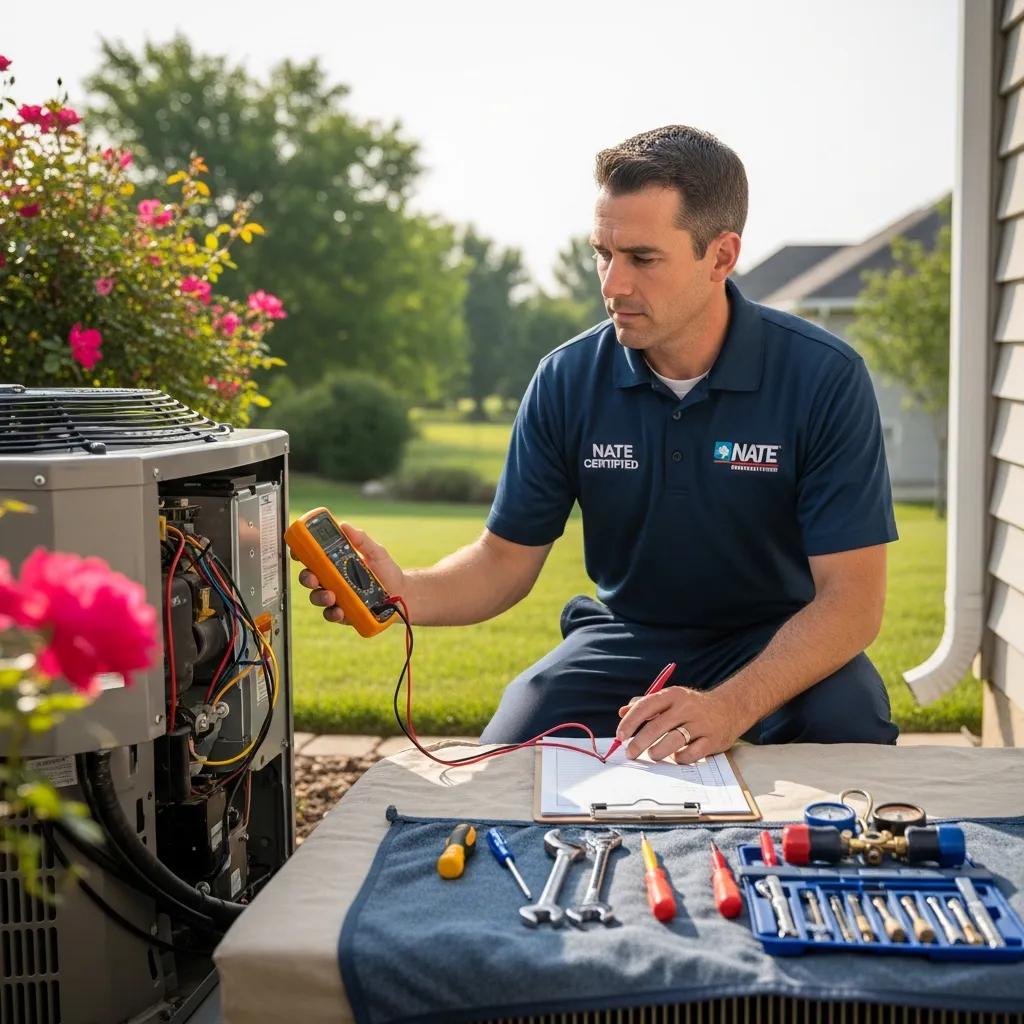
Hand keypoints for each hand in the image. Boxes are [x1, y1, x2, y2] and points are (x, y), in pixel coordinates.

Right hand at [292, 522, 404, 625]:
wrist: (402, 594)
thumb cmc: (387, 572)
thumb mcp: (376, 552)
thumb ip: (361, 540)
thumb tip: (345, 526)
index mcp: (336, 562)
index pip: (313, 557)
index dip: (301, 553)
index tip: (299, 551)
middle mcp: (333, 579)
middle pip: (310, 578)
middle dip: (307, 578)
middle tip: (314, 578)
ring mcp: (337, 597)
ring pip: (317, 597)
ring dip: (319, 596)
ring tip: (330, 596)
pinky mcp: (344, 613)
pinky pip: (331, 614)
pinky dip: (333, 613)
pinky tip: (340, 610)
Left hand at [615, 685, 746, 763]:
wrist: (729, 708)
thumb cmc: (692, 706)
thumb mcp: (670, 699)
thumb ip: (646, 704)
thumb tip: (622, 712)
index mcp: (672, 695)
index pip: (646, 706)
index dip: (630, 722)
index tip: (620, 735)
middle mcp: (686, 708)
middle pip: (657, 726)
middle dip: (639, 742)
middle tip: (630, 753)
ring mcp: (700, 724)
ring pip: (673, 740)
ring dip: (658, 751)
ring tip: (652, 755)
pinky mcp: (712, 740)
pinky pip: (692, 753)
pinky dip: (681, 758)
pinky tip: (676, 757)